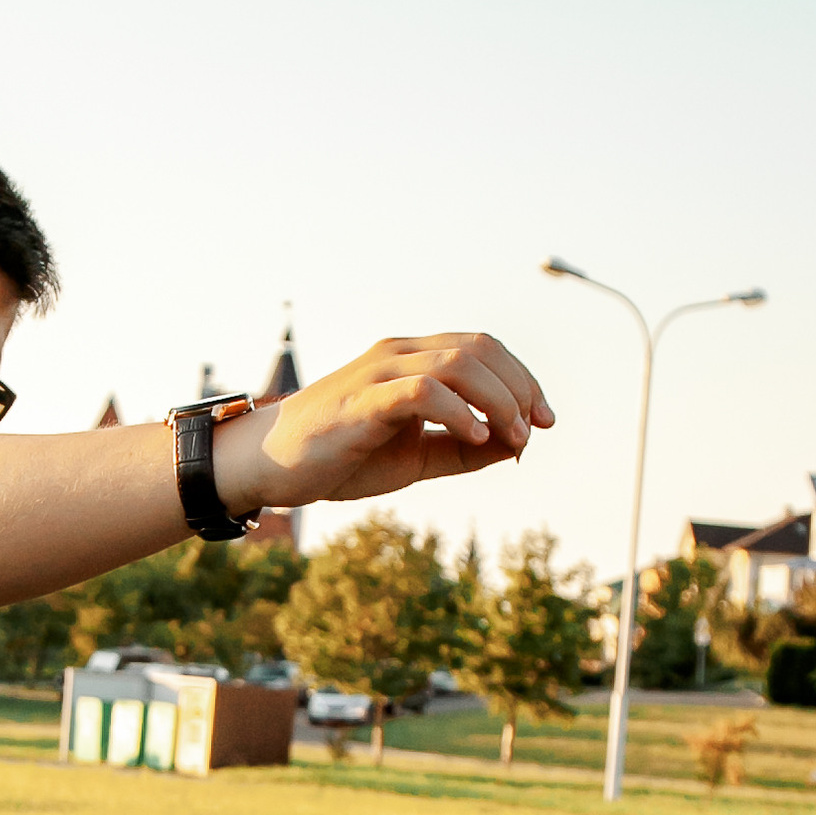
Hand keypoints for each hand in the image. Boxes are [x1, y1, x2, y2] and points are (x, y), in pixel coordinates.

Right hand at [215, 333, 550, 515]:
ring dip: (498, 400)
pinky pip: (423, 390)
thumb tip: (517, 444)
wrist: (271, 465)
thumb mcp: (417, 456)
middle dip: (520, 387)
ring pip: (459, 363)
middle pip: (480, 349)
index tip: (544, 421)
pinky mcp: (363, 399)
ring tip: (512, 437)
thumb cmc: (342, 457)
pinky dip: (459, 411)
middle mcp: (398, 354)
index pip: (483, 348)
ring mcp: (379, 372)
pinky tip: (476, 436)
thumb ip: (464, 449)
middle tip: (534, 431)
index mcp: (412, 360)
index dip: (522, 379)